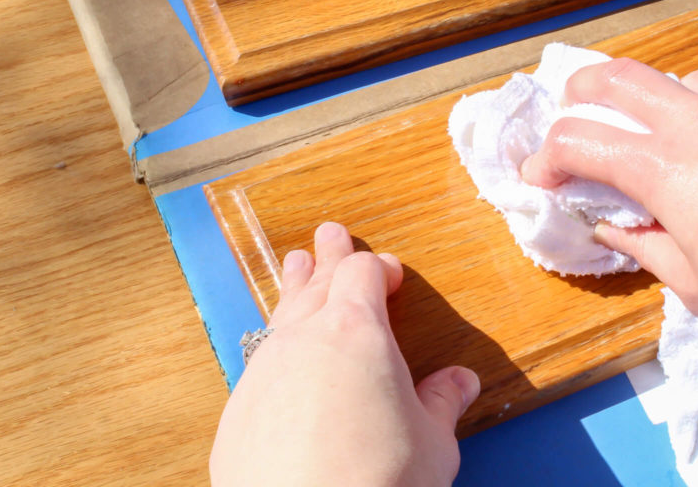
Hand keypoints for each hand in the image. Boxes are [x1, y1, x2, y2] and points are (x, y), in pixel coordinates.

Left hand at [210, 221, 479, 486]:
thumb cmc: (380, 483)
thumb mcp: (432, 443)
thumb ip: (442, 403)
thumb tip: (459, 381)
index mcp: (356, 331)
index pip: (362, 274)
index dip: (377, 267)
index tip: (389, 271)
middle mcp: (303, 339)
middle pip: (314, 281)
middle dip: (327, 257)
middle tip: (329, 235)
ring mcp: (263, 371)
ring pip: (280, 314)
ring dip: (293, 289)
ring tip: (296, 268)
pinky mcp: (238, 410)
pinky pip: (259, 360)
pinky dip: (275, 345)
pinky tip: (277, 354)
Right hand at [521, 58, 697, 359]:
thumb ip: (648, 249)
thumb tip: (616, 228)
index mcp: (664, 168)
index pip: (579, 143)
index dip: (545, 159)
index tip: (539, 178)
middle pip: (615, 79)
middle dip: (578, 94)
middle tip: (570, 116)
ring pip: (675, 75)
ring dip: (647, 98)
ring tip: (653, 128)